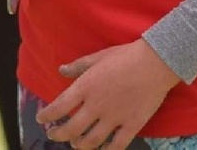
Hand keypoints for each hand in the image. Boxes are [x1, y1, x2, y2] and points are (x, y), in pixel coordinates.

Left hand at [36, 40, 179, 148]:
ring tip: (75, 143)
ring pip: (91, 141)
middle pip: (71, 129)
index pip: (58, 107)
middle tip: (53, 135)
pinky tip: (101, 149)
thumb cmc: (124, 56)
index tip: (41, 119)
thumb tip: (60, 70)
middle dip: (58, 134)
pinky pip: (116, 145)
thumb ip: (77, 67)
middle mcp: (96, 105)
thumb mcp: (97, 57)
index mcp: (85, 87)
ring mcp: (114, 118)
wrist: (155, 62)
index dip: (46, 116)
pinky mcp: (132, 125)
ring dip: (79, 145)